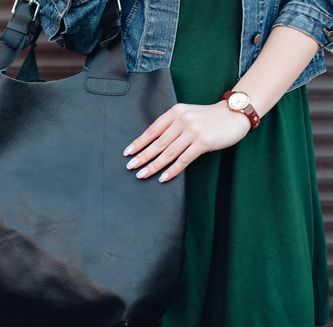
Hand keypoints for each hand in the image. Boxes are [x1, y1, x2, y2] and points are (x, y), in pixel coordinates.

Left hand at [122, 100, 250, 182]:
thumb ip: (172, 126)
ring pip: (168, 152)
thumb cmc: (208, 118)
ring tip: (141, 174)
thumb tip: (152, 145)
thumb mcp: (187, 115)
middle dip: (142, 156)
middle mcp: (182, 120)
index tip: (127, 153)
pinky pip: (184, 159)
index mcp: (175, 112)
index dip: (139, 142)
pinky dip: (172, 170)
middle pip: (158, 143)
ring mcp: (193, 131)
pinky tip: (163, 178)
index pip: (152, 130)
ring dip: (153, 166)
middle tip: (130, 167)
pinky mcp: (203, 142)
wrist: (234, 114)